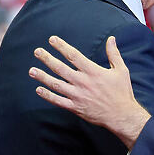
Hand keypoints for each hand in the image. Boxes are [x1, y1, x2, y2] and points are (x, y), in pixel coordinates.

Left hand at [29, 35, 150, 148]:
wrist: (122, 115)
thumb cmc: (122, 92)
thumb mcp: (121, 70)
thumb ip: (113, 54)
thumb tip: (111, 39)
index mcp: (93, 71)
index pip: (73, 56)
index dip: (61, 47)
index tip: (52, 40)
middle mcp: (82, 82)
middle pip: (60, 68)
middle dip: (47, 59)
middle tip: (37, 52)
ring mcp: (78, 95)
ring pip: (56, 84)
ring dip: (43, 77)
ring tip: (31, 70)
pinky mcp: (76, 107)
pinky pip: (58, 101)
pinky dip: (48, 96)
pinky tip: (39, 90)